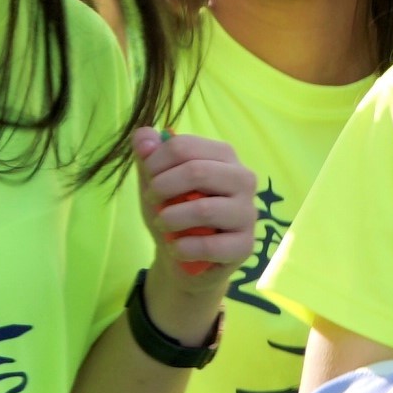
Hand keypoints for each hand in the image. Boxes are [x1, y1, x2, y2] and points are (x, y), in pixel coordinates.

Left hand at [128, 130, 255, 335]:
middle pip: (196, 172)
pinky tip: (177, 248)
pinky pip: (211, 245)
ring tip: (162, 225)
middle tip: (152, 201)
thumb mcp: (155, 181)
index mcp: (223, 156)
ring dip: (171, 219)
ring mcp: (248, 213)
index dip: (155, 162)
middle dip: (162, 188)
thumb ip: (147, 156)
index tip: (147, 178)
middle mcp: (243, 179)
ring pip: (205, 210)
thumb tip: (143, 137)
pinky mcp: (245, 245)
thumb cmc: (173, 211)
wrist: (184, 256)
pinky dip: (184, 248)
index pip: (184, 146)